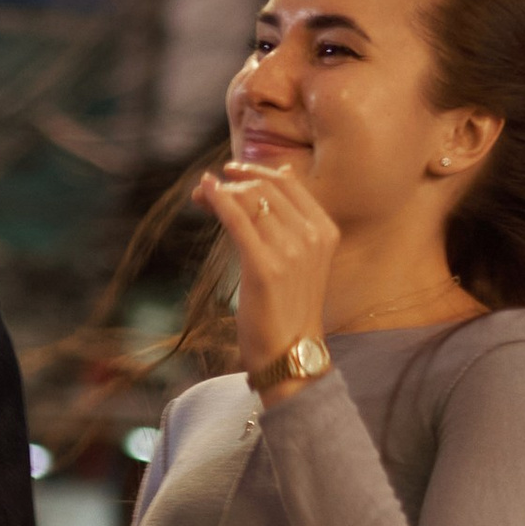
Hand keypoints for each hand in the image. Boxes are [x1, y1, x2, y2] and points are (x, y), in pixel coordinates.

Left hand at [195, 158, 337, 382]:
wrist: (291, 355)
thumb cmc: (289, 308)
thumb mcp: (301, 257)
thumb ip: (293, 219)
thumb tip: (283, 171)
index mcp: (324, 230)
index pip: (287, 184)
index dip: (255, 172)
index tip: (230, 172)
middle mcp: (311, 236)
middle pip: (264, 189)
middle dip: (231, 182)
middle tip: (205, 190)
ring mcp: (291, 251)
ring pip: (249, 200)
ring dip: (218, 193)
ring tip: (200, 198)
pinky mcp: (265, 267)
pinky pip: (237, 220)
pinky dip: (217, 200)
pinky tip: (204, 193)